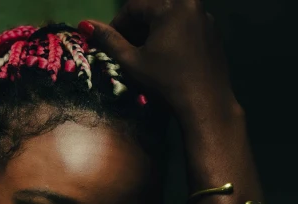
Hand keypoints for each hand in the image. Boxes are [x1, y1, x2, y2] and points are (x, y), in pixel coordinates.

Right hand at [80, 0, 235, 117]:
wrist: (206, 101)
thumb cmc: (166, 81)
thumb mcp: (132, 61)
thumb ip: (109, 40)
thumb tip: (84, 25)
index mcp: (170, 6)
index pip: (133, 6)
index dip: (118, 24)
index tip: (110, 43)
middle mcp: (190, 3)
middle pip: (153, 7)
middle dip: (136, 26)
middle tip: (127, 48)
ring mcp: (205, 16)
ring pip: (170, 14)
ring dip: (153, 29)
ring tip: (145, 53)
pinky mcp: (213, 30)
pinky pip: (186, 23)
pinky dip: (171, 33)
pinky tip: (167, 56)